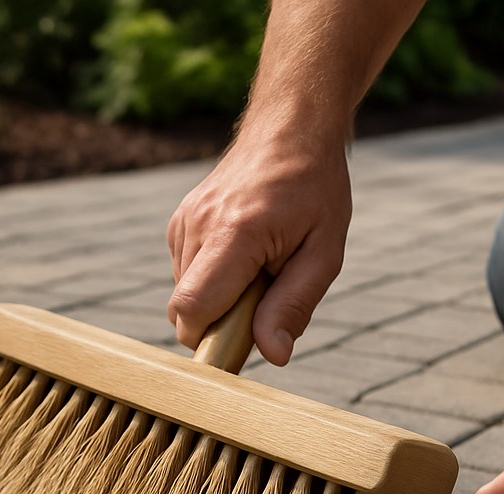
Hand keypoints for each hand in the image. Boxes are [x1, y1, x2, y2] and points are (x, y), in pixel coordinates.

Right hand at [166, 127, 351, 363]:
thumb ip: (295, 305)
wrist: (290, 129)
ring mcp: (183, 221)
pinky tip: (243, 259)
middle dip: (219, 324)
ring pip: (184, 297)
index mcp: (235, 233)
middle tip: (263, 302)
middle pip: (184, 311)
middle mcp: (198, 225)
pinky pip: (186, 276)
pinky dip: (212, 282)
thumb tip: (272, 355)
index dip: (210, 341)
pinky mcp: (179, 223)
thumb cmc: (315, 191)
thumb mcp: (324, 253)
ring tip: (258, 272)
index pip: (193, 308)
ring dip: (218, 302)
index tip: (242, 346)